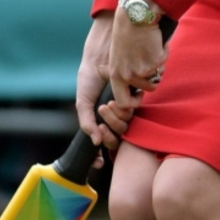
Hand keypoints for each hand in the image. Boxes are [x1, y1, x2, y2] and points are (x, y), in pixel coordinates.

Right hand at [76, 13, 134, 155]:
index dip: (101, 154)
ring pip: (125, 126)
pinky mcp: (136, 96)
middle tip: (101, 124)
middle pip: (116, 138)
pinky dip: (124, 109)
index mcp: (102, 119)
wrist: (101, 56)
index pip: (104, 142)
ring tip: (107, 105)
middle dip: (108, 134)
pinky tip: (116, 101)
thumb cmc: (90, 77)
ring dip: (115, 120)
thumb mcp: (83, 100)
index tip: (98, 163)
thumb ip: (86, 122)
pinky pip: (133, 111)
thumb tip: (95, 142)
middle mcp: (116, 116)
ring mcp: (127, 107)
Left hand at [109, 0, 167, 108]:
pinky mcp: (155, 62)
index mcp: (115, 74)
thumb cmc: (126, 32)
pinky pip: (163, 62)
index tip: (140, 93)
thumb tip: (136, 88)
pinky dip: (163, 52)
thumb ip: (125, 72)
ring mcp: (141, 70)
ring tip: (150, 48)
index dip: (134, 101)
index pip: (123, 102)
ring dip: (157, 65)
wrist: (135, 15)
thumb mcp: (119, 56)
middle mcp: (127, 75)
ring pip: (157, 76)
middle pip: (147, 89)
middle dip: (152, 78)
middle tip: (150, 62)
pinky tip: (155, 41)